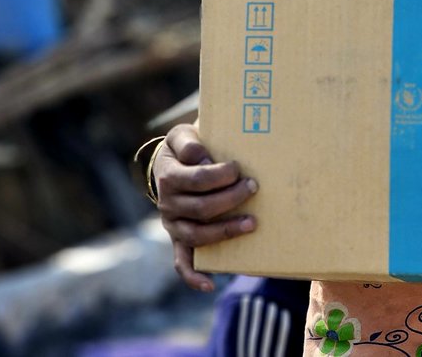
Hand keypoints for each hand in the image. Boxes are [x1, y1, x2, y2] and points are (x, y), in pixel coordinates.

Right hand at [154, 123, 258, 290]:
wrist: (169, 164)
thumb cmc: (184, 148)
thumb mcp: (181, 135)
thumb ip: (190, 142)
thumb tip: (204, 158)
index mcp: (169, 176)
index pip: (198, 179)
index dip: (221, 175)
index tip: (239, 168)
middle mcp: (168, 204)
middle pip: (202, 208)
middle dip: (232, 199)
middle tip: (254, 188)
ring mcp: (173, 224)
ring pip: (197, 235)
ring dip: (226, 231)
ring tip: (252, 223)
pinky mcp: (178, 239)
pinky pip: (181, 262)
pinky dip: (193, 276)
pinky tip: (209, 285)